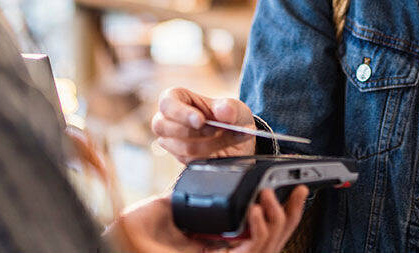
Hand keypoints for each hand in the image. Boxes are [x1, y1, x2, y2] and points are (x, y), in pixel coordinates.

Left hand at [110, 186, 308, 252]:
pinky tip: (254, 208)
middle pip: (274, 241)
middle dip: (291, 215)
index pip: (261, 233)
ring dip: (277, 220)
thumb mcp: (177, 205)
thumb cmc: (139, 229)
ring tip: (268, 196)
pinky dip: (259, 230)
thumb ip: (197, 193)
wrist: (119, 240)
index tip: (292, 189)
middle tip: (299, 189)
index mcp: (219, 246)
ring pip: (270, 248)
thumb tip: (212, 173)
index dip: (282, 213)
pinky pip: (252, 252)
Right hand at [152, 87, 255, 162]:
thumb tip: (224, 111)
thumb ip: (230, 107)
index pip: (167, 103)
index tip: (200, 120)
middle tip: (216, 130)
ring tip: (226, 137)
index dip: (180, 112)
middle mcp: (169, 120)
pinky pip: (191, 160)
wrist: (237, 138)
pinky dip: (211, 153)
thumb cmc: (230, 116)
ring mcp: (172, 141)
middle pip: (163, 127)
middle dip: (193, 131)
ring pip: (181, 147)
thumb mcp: (235, 107)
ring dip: (208, 144)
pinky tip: (222, 146)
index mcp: (177, 99)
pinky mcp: (181, 158)